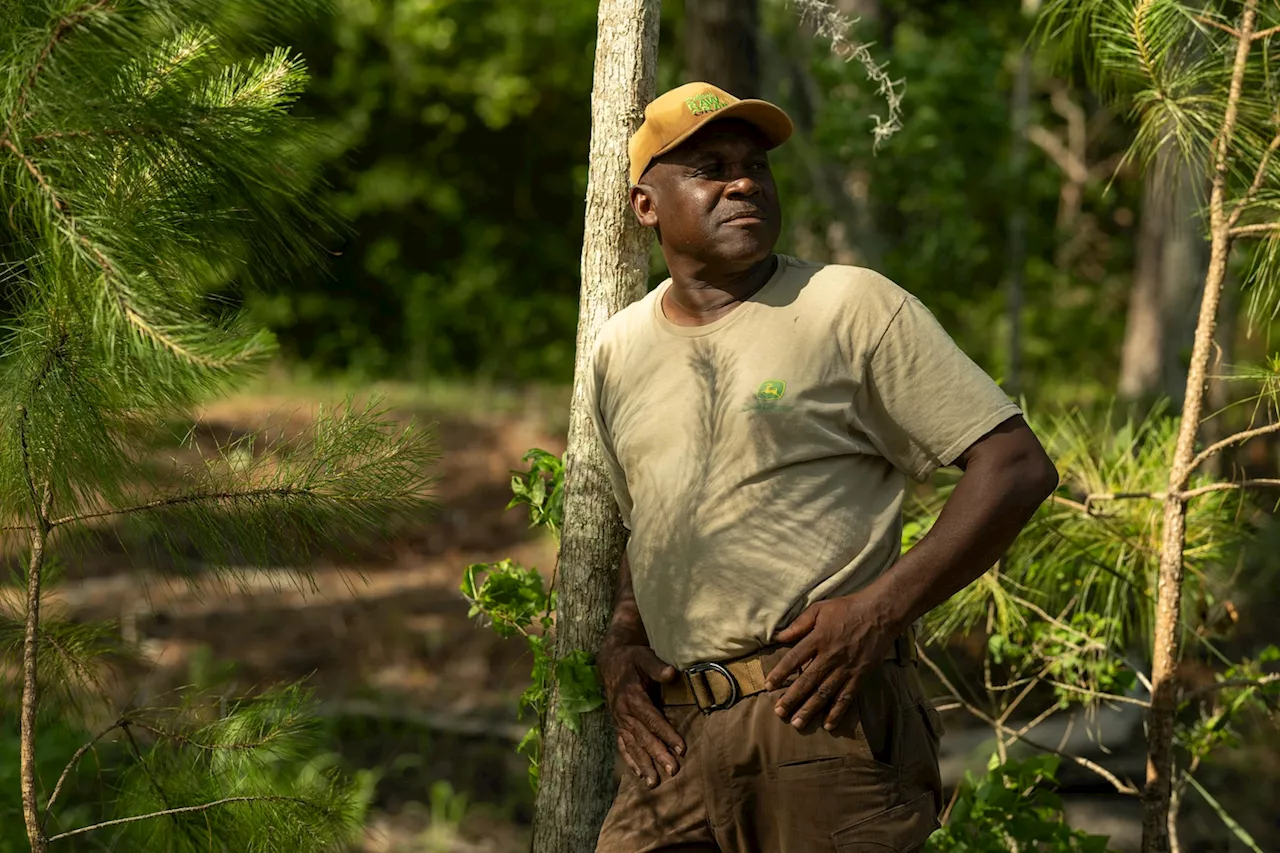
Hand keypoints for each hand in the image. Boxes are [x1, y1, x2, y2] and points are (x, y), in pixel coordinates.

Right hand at [598, 640, 684, 787]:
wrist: (610, 661)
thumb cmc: (632, 659)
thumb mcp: (644, 656)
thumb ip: (656, 666)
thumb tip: (672, 674)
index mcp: (632, 697)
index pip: (652, 719)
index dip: (666, 734)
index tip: (681, 749)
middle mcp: (623, 713)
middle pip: (643, 737)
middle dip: (658, 755)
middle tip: (673, 771)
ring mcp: (619, 721)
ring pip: (632, 746)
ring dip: (644, 764)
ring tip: (655, 782)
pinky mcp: (617, 726)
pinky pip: (623, 746)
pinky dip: (630, 762)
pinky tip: (640, 775)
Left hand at [764, 592, 896, 730]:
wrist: (880, 614)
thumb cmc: (847, 608)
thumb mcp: (819, 609)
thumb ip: (799, 624)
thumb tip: (779, 636)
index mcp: (818, 639)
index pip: (794, 659)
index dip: (780, 673)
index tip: (768, 686)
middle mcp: (830, 657)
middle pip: (807, 681)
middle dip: (792, 698)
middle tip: (779, 713)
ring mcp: (846, 668)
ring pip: (825, 693)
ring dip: (810, 709)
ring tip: (798, 724)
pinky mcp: (860, 676)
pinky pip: (847, 697)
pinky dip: (837, 712)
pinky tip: (828, 724)